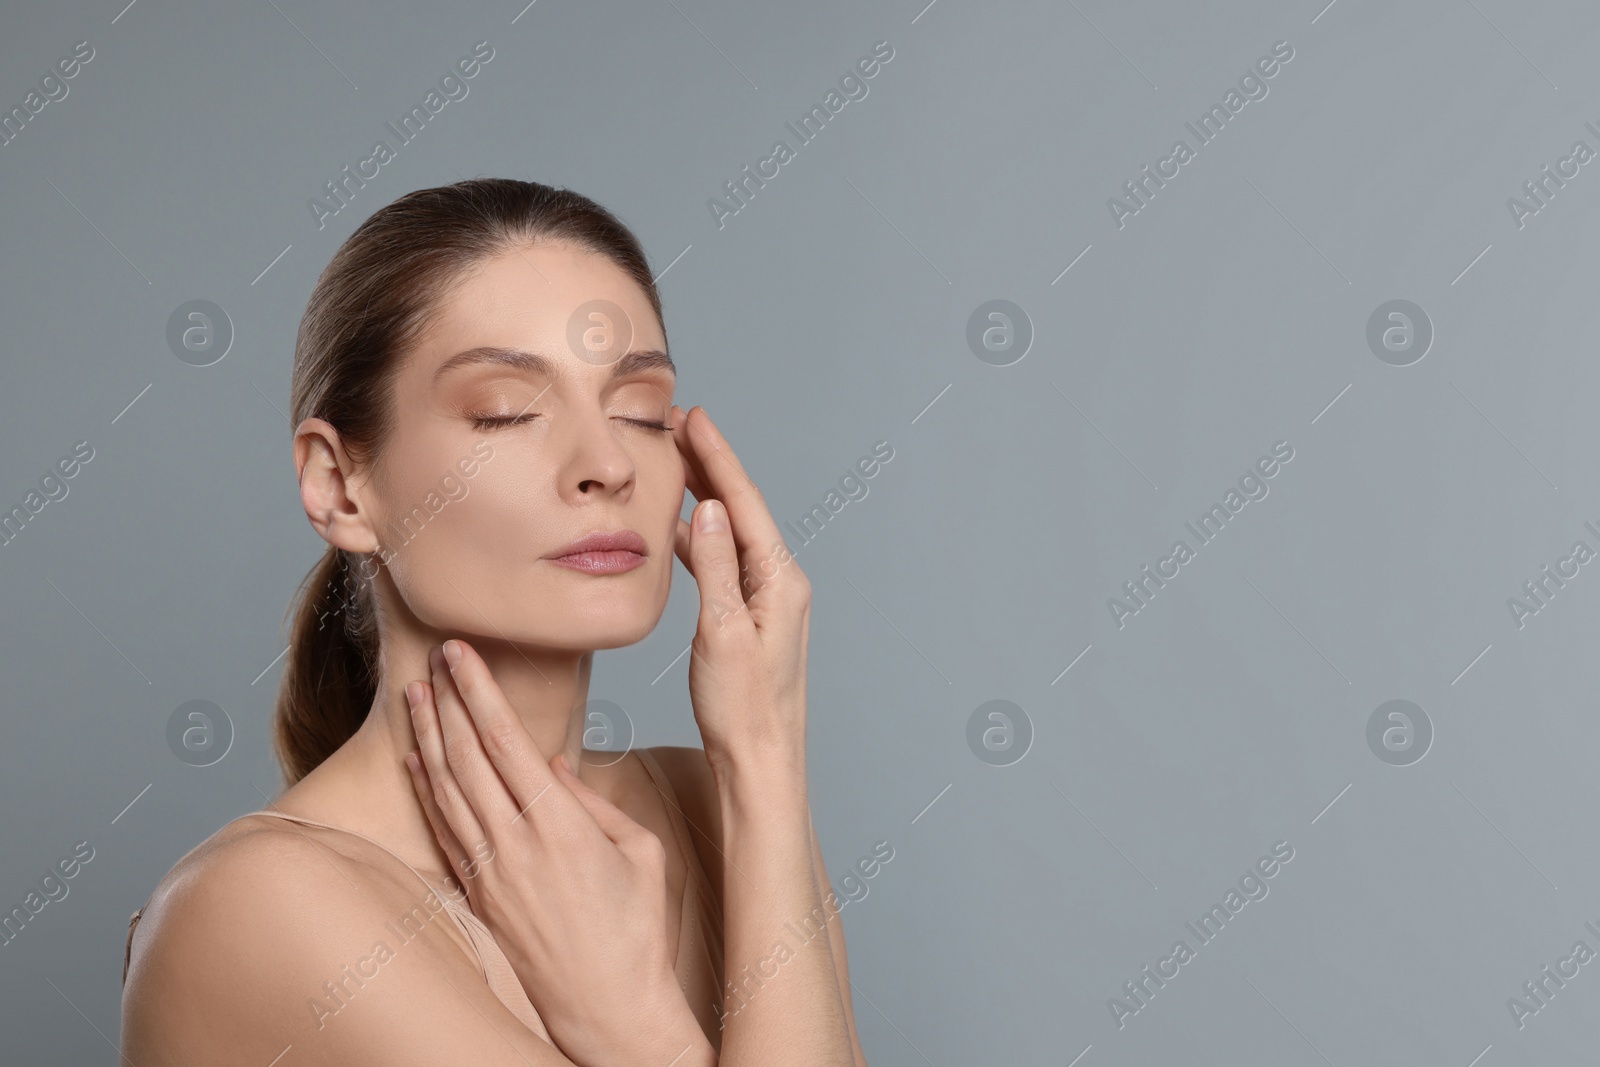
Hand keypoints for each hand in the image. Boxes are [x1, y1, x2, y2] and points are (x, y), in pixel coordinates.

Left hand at [403, 640, 709, 1066]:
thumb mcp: (638, 852)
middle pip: (467, 756)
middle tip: (436, 655)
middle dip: (447, 699)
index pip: (505, 740)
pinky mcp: (477, 896)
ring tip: (414, 695)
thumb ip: (593, 803)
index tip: (462, 653)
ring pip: (446, 789)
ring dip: (427, 736)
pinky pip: (442, 830)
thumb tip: (551, 765)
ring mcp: (488, 872)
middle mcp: (514, 844)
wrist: (606, 1008)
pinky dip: (425, 790)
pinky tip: (416, 760)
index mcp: (560, 825)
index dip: (478, 691)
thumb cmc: (636, 931)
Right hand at [671, 404, 812, 776]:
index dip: (716, 456)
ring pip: (731, 533)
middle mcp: (782, 583)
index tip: (693, 417)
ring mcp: (768, 600)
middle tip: (675, 424)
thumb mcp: (723, 632)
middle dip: (708, 464)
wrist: (761, 763)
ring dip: (702, 497)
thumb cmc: (743, 709)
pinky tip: (676, 529)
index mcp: (781, 581)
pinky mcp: (752, 618)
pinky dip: (700, 539)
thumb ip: (716, 567)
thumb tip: (708, 508)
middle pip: (740, 509)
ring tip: (670, 464)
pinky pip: (725, 562)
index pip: (744, 502)